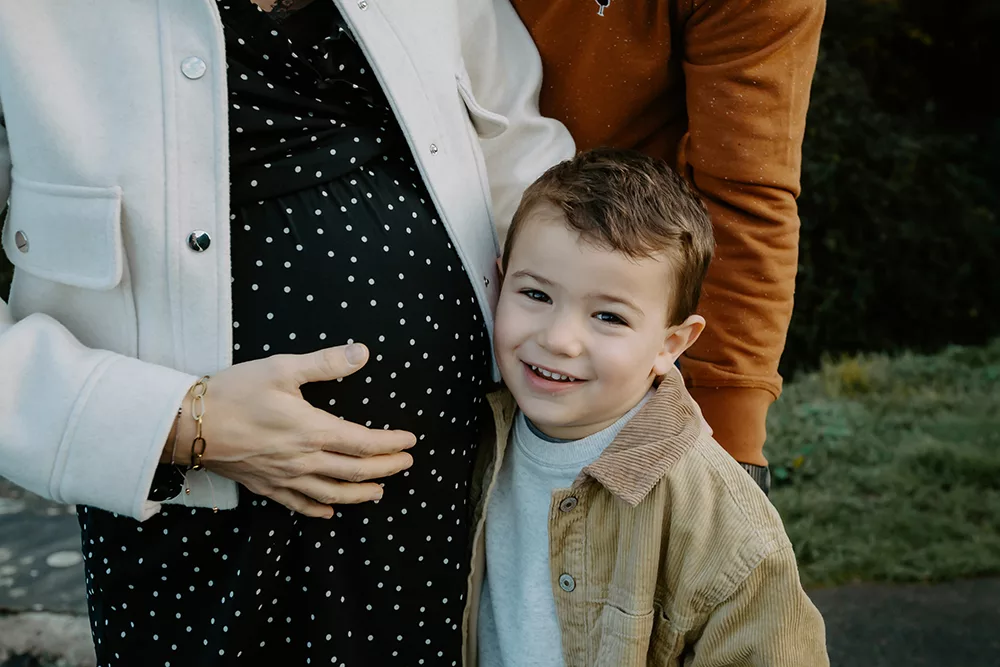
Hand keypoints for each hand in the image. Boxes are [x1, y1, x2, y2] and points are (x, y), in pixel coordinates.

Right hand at [169, 343, 414, 517]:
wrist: (187, 425)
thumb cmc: (234, 392)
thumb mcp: (281, 369)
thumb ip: (325, 363)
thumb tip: (363, 353)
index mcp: (313, 430)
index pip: (365, 443)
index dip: (391, 444)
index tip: (410, 441)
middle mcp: (304, 460)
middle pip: (356, 472)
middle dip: (386, 469)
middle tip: (406, 464)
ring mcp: (284, 478)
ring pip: (333, 494)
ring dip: (361, 494)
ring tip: (380, 492)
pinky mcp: (265, 486)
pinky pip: (299, 505)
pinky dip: (320, 509)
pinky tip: (331, 511)